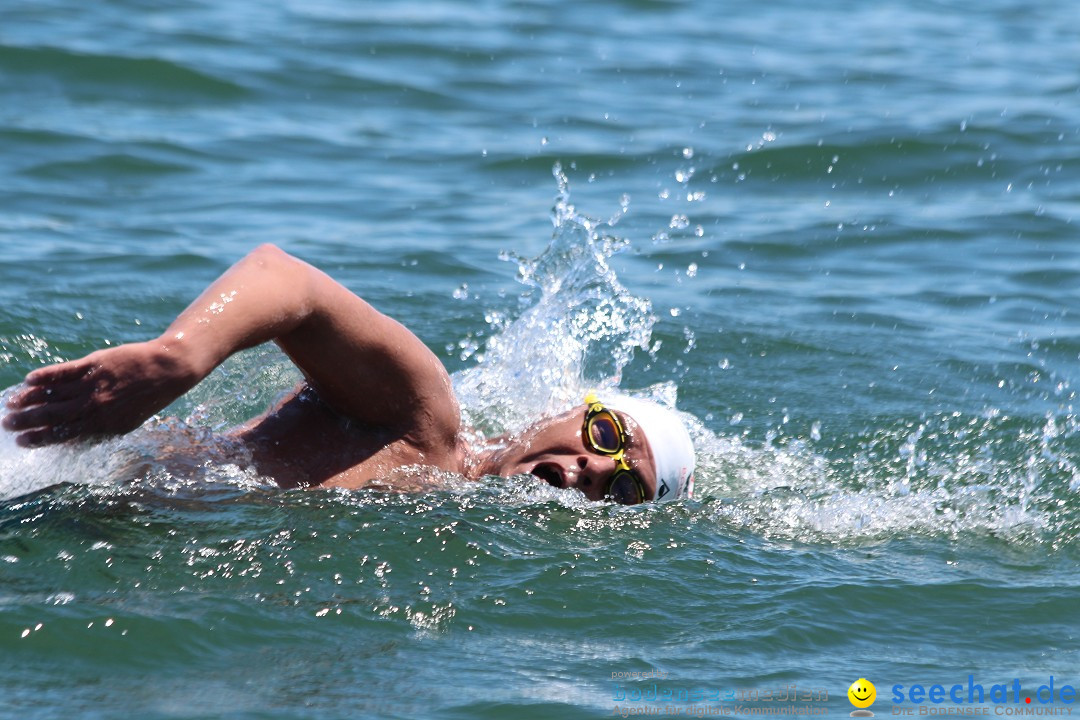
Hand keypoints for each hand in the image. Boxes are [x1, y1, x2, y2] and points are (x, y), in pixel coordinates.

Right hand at [2, 340, 199, 446]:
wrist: (167, 371)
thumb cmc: (147, 398)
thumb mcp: (127, 422)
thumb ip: (99, 431)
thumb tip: (74, 442)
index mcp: (102, 424)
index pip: (64, 434)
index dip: (40, 439)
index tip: (21, 442)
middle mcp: (94, 407)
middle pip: (53, 416)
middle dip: (27, 422)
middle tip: (7, 424)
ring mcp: (92, 385)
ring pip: (53, 395)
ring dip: (29, 400)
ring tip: (12, 404)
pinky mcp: (94, 365)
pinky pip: (64, 372)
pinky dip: (45, 376)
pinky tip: (30, 380)